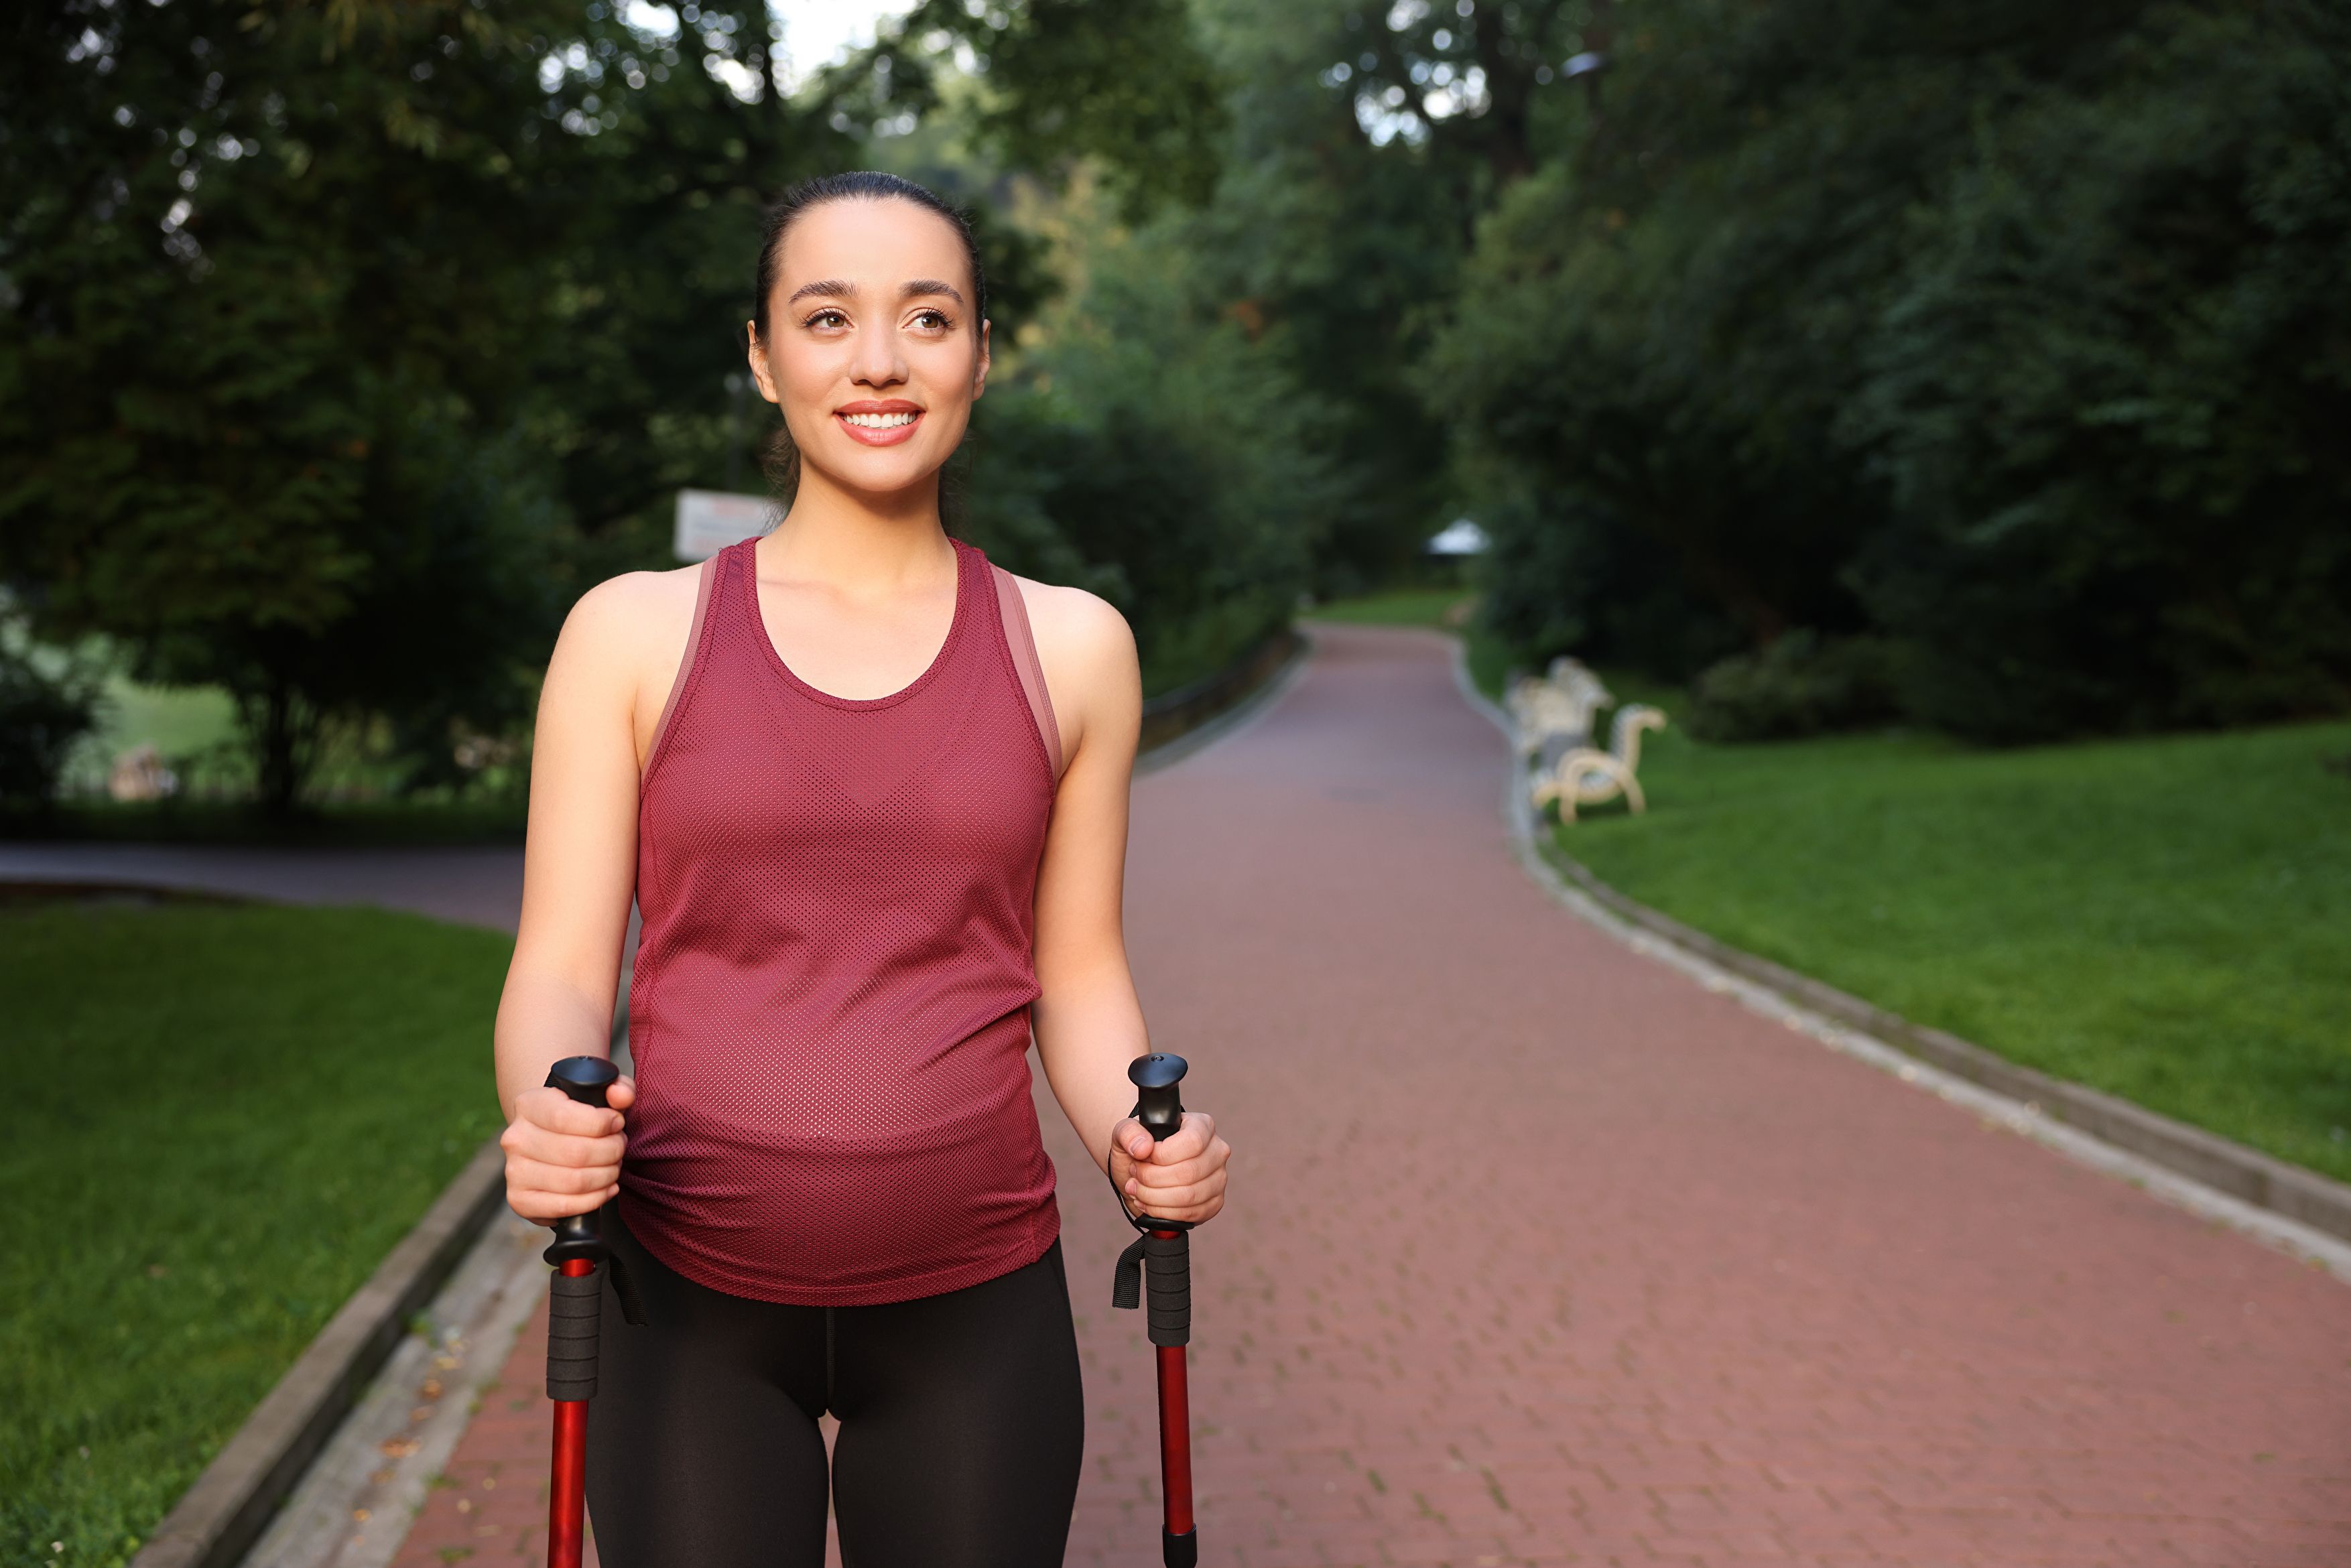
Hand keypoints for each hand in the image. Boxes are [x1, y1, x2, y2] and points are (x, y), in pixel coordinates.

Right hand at [500, 1075, 634, 1222]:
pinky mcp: (519, 1200)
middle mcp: (516, 1137)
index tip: (617, 1123)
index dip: (602, 1123)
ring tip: (613, 1166)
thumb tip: (620, 1096)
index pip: (565, 1117)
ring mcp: (514, 1171)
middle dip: (611, 1152)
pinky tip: (606, 1189)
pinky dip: (593, 1200)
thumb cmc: (581, 1116)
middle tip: (619, 1148)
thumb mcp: (601, 1094)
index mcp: (529, 1104)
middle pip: (576, 1153)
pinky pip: (563, 1207)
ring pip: (573, 1182)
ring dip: (606, 1176)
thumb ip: (619, 1089)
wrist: (550, 1141)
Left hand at [1108, 1110, 1228, 1225]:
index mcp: (1202, 1126)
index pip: (1192, 1142)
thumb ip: (1129, 1133)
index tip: (1142, 1157)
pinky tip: (1148, 1204)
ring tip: (1137, 1190)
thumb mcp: (1126, 1132)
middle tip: (1134, 1176)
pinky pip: (1190, 1214)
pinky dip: (1163, 1213)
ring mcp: (1218, 1179)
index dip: (1162, 1155)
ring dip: (1154, 1198)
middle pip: (1189, 1172)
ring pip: (1189, 1197)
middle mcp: (1216, 1151)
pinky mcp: (1214, 1203)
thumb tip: (1142, 1148)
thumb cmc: (1139, 1147)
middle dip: (1152, 1179)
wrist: (1142, 1168)